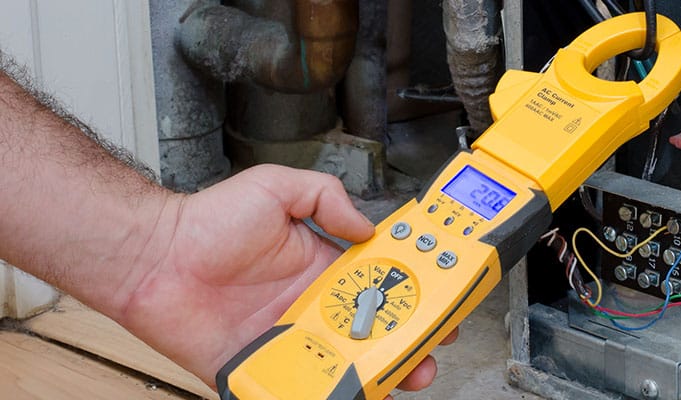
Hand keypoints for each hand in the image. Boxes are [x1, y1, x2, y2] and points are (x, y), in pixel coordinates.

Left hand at [116, 164, 453, 393]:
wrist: (154, 258)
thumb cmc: (205, 221)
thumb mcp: (276, 187)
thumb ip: (326, 196)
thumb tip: (366, 225)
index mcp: (323, 266)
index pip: (380, 282)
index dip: (412, 291)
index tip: (438, 297)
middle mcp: (312, 305)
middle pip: (374, 331)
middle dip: (409, 342)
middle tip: (429, 347)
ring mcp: (291, 338)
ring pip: (347, 365)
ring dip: (379, 374)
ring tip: (402, 375)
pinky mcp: (264, 367)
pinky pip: (301, 388)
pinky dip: (328, 395)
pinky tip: (353, 394)